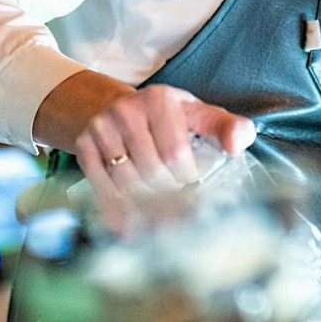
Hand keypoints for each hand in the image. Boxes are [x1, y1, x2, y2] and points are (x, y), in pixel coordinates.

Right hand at [73, 83, 255, 229]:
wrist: (117, 109)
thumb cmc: (169, 119)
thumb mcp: (199, 115)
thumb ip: (227, 127)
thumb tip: (237, 145)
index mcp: (159, 100)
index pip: (175, 152)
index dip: (187, 178)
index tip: (194, 187)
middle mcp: (126, 110)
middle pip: (150, 170)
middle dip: (168, 195)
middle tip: (180, 209)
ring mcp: (101, 128)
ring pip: (126, 182)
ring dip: (145, 205)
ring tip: (161, 217)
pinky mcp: (83, 146)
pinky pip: (101, 187)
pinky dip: (118, 208)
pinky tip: (132, 221)